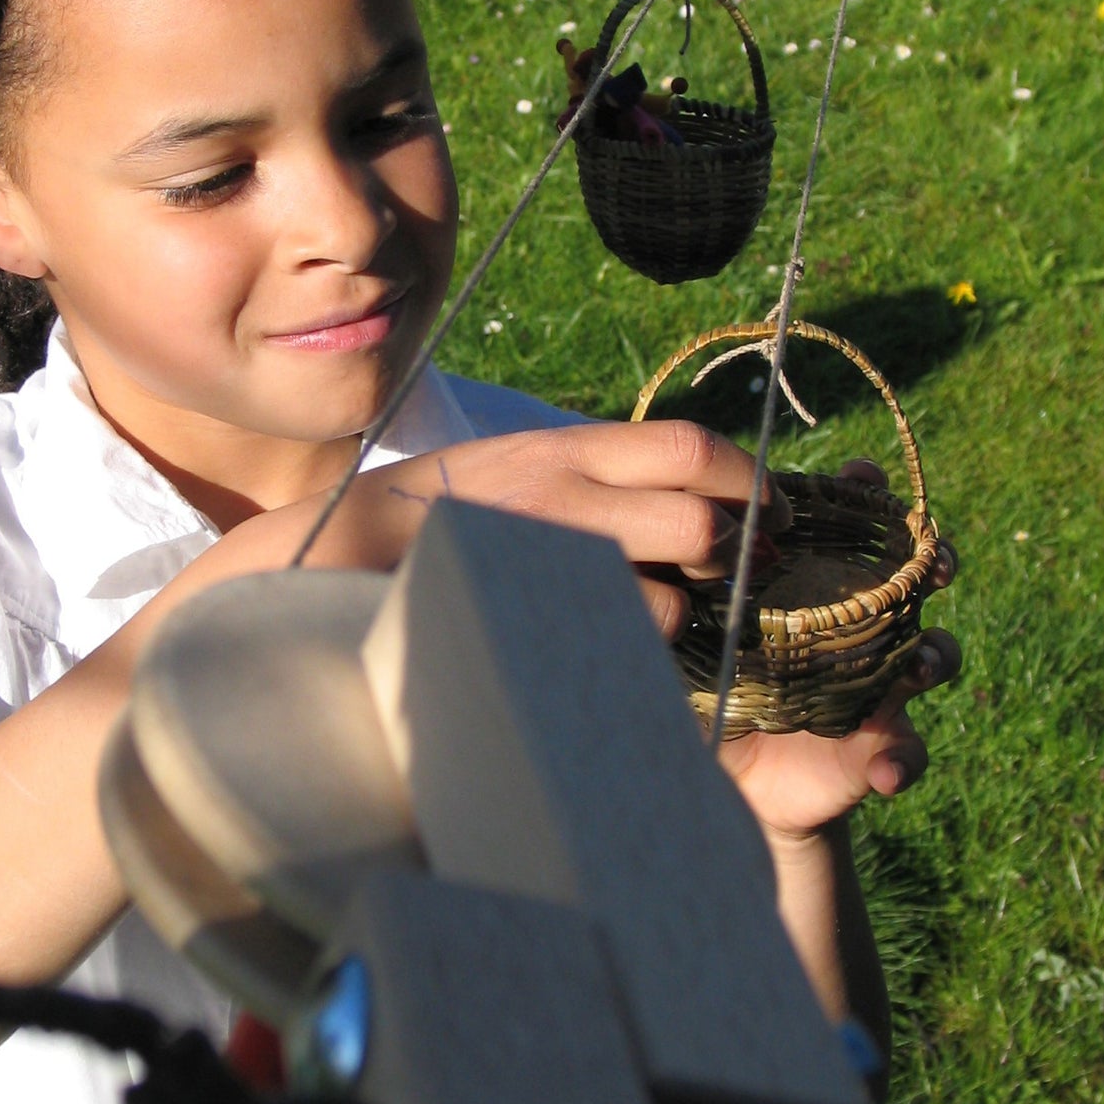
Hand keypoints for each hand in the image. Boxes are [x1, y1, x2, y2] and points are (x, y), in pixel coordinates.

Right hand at [353, 419, 791, 633]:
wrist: (334, 549)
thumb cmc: (435, 515)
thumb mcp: (514, 466)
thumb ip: (589, 477)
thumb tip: (677, 494)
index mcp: (564, 448)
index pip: (687, 447)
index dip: (746, 477)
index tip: (769, 505)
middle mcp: (564, 493)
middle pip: (699, 520)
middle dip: (733, 554)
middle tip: (739, 573)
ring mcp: (547, 557)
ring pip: (665, 598)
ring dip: (675, 617)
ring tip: (654, 620)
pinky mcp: (531, 613)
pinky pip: (609, 647)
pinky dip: (623, 656)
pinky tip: (603, 652)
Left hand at [716, 458, 959, 843]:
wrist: (718, 770)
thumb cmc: (701, 680)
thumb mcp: (688, 629)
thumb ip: (683, 589)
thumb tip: (660, 548)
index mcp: (811, 581)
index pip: (848, 522)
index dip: (864, 495)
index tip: (864, 477)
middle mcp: (853, 621)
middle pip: (911, 576)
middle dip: (933, 561)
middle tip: (933, 564)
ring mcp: (873, 681)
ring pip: (931, 654)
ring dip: (936, 654)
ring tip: (921, 664)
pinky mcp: (875, 745)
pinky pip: (906, 750)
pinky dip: (903, 759)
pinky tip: (886, 770)